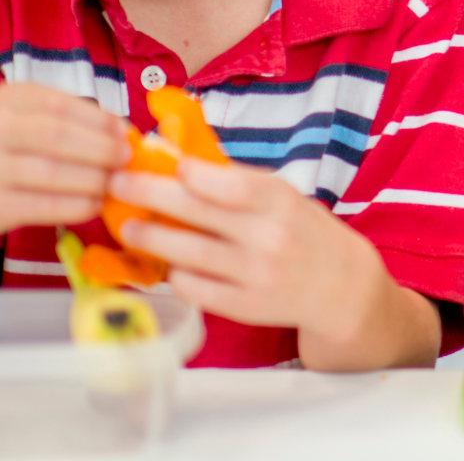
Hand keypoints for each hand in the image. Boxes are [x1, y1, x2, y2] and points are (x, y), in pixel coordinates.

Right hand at [0, 83, 129, 232]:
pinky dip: (76, 206)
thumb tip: (121, 133)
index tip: (124, 131)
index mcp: (10, 102)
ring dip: (92, 179)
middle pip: (56, 135)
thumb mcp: (31, 119)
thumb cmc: (15, 146)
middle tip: (124, 158)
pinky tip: (93, 204)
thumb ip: (70, 120)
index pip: (58, 106)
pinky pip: (42, 206)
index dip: (98, 119)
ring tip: (113, 183)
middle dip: (100, 148)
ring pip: (51, 171)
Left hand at [111, 156, 438, 368]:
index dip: (190, 173)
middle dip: (149, 196)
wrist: (341, 287)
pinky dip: (174, 273)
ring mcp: (254, 275)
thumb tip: (179, 161)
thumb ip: (238, 182)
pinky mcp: (243, 307)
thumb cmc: (305, 231)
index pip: (230, 184)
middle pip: (197, 214)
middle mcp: (269, 238)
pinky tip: (167, 263)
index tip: (159, 162)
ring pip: (186, 254)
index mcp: (281, 203)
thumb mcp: (284, 197)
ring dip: (149, 238)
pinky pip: (193, 287)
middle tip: (117, 185)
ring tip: (128, 227)